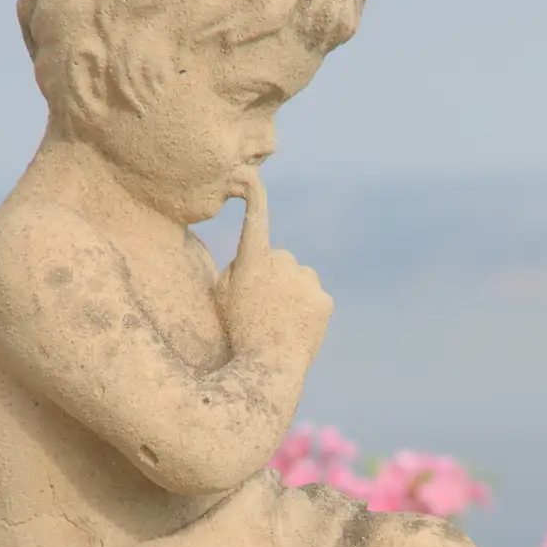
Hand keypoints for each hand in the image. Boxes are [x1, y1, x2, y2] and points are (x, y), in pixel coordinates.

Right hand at [216, 176, 331, 363]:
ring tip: (280, 320)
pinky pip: (313, 295)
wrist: (269, 367)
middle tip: (263, 306)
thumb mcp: (222, 297)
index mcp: (252, 262)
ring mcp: (306, 280)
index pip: (255, 220)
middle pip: (280, 259)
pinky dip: (307, 307)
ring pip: (299, 277)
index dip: (254, 197)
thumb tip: (254, 259)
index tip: (251, 178)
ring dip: (292, 290)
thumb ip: (236, 270)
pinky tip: (296, 327)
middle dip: (274, 274)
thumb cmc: (238, 334)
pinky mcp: (324, 298)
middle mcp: (282, 264)